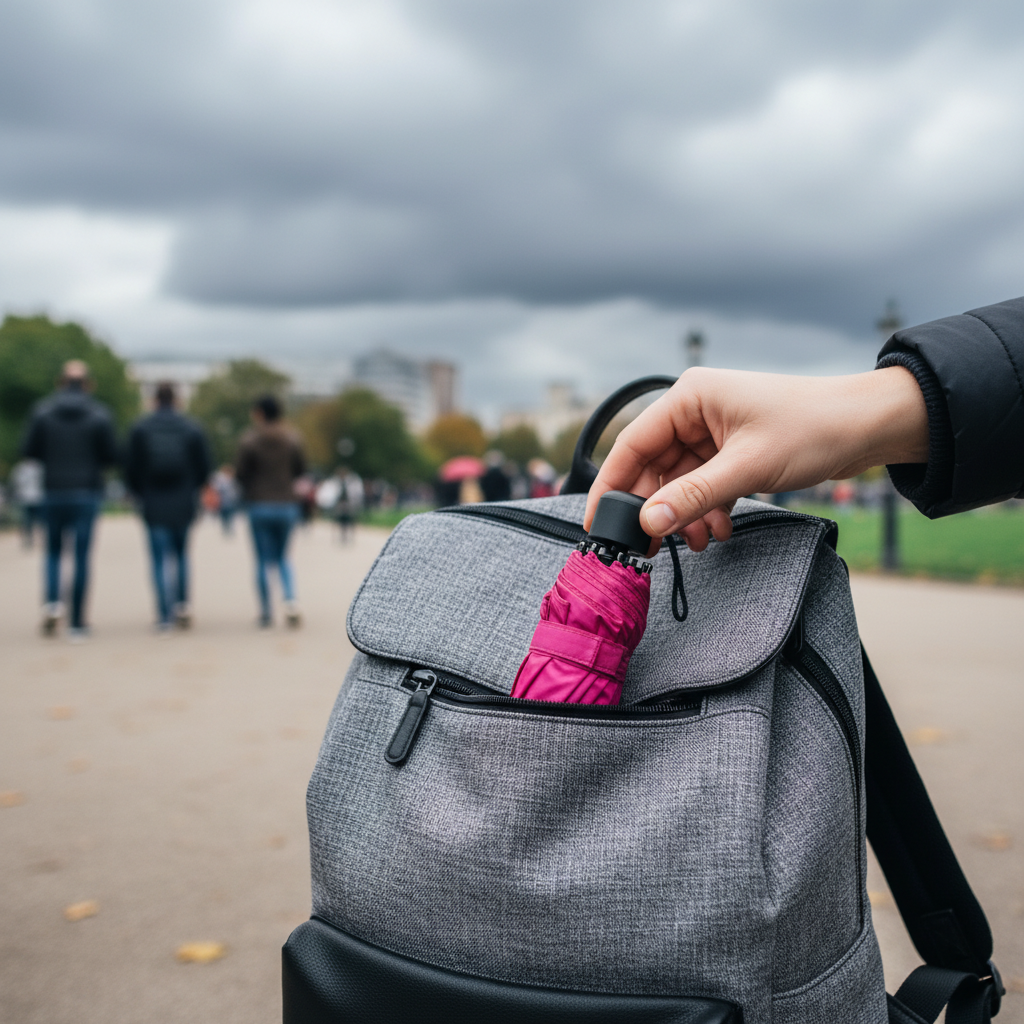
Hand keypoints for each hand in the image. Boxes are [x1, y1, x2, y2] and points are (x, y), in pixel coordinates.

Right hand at [583, 366, 927, 552]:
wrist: (869, 426)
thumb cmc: (813, 428)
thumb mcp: (747, 467)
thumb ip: (693, 496)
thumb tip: (648, 522)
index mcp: (689, 397)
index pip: (632, 444)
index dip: (611, 485)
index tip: (597, 523)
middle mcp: (695, 411)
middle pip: (653, 467)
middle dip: (655, 509)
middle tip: (649, 548)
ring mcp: (713, 432)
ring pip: (678, 481)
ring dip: (685, 514)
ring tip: (698, 541)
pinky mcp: (730, 450)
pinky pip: (702, 485)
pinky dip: (706, 510)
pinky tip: (717, 530)